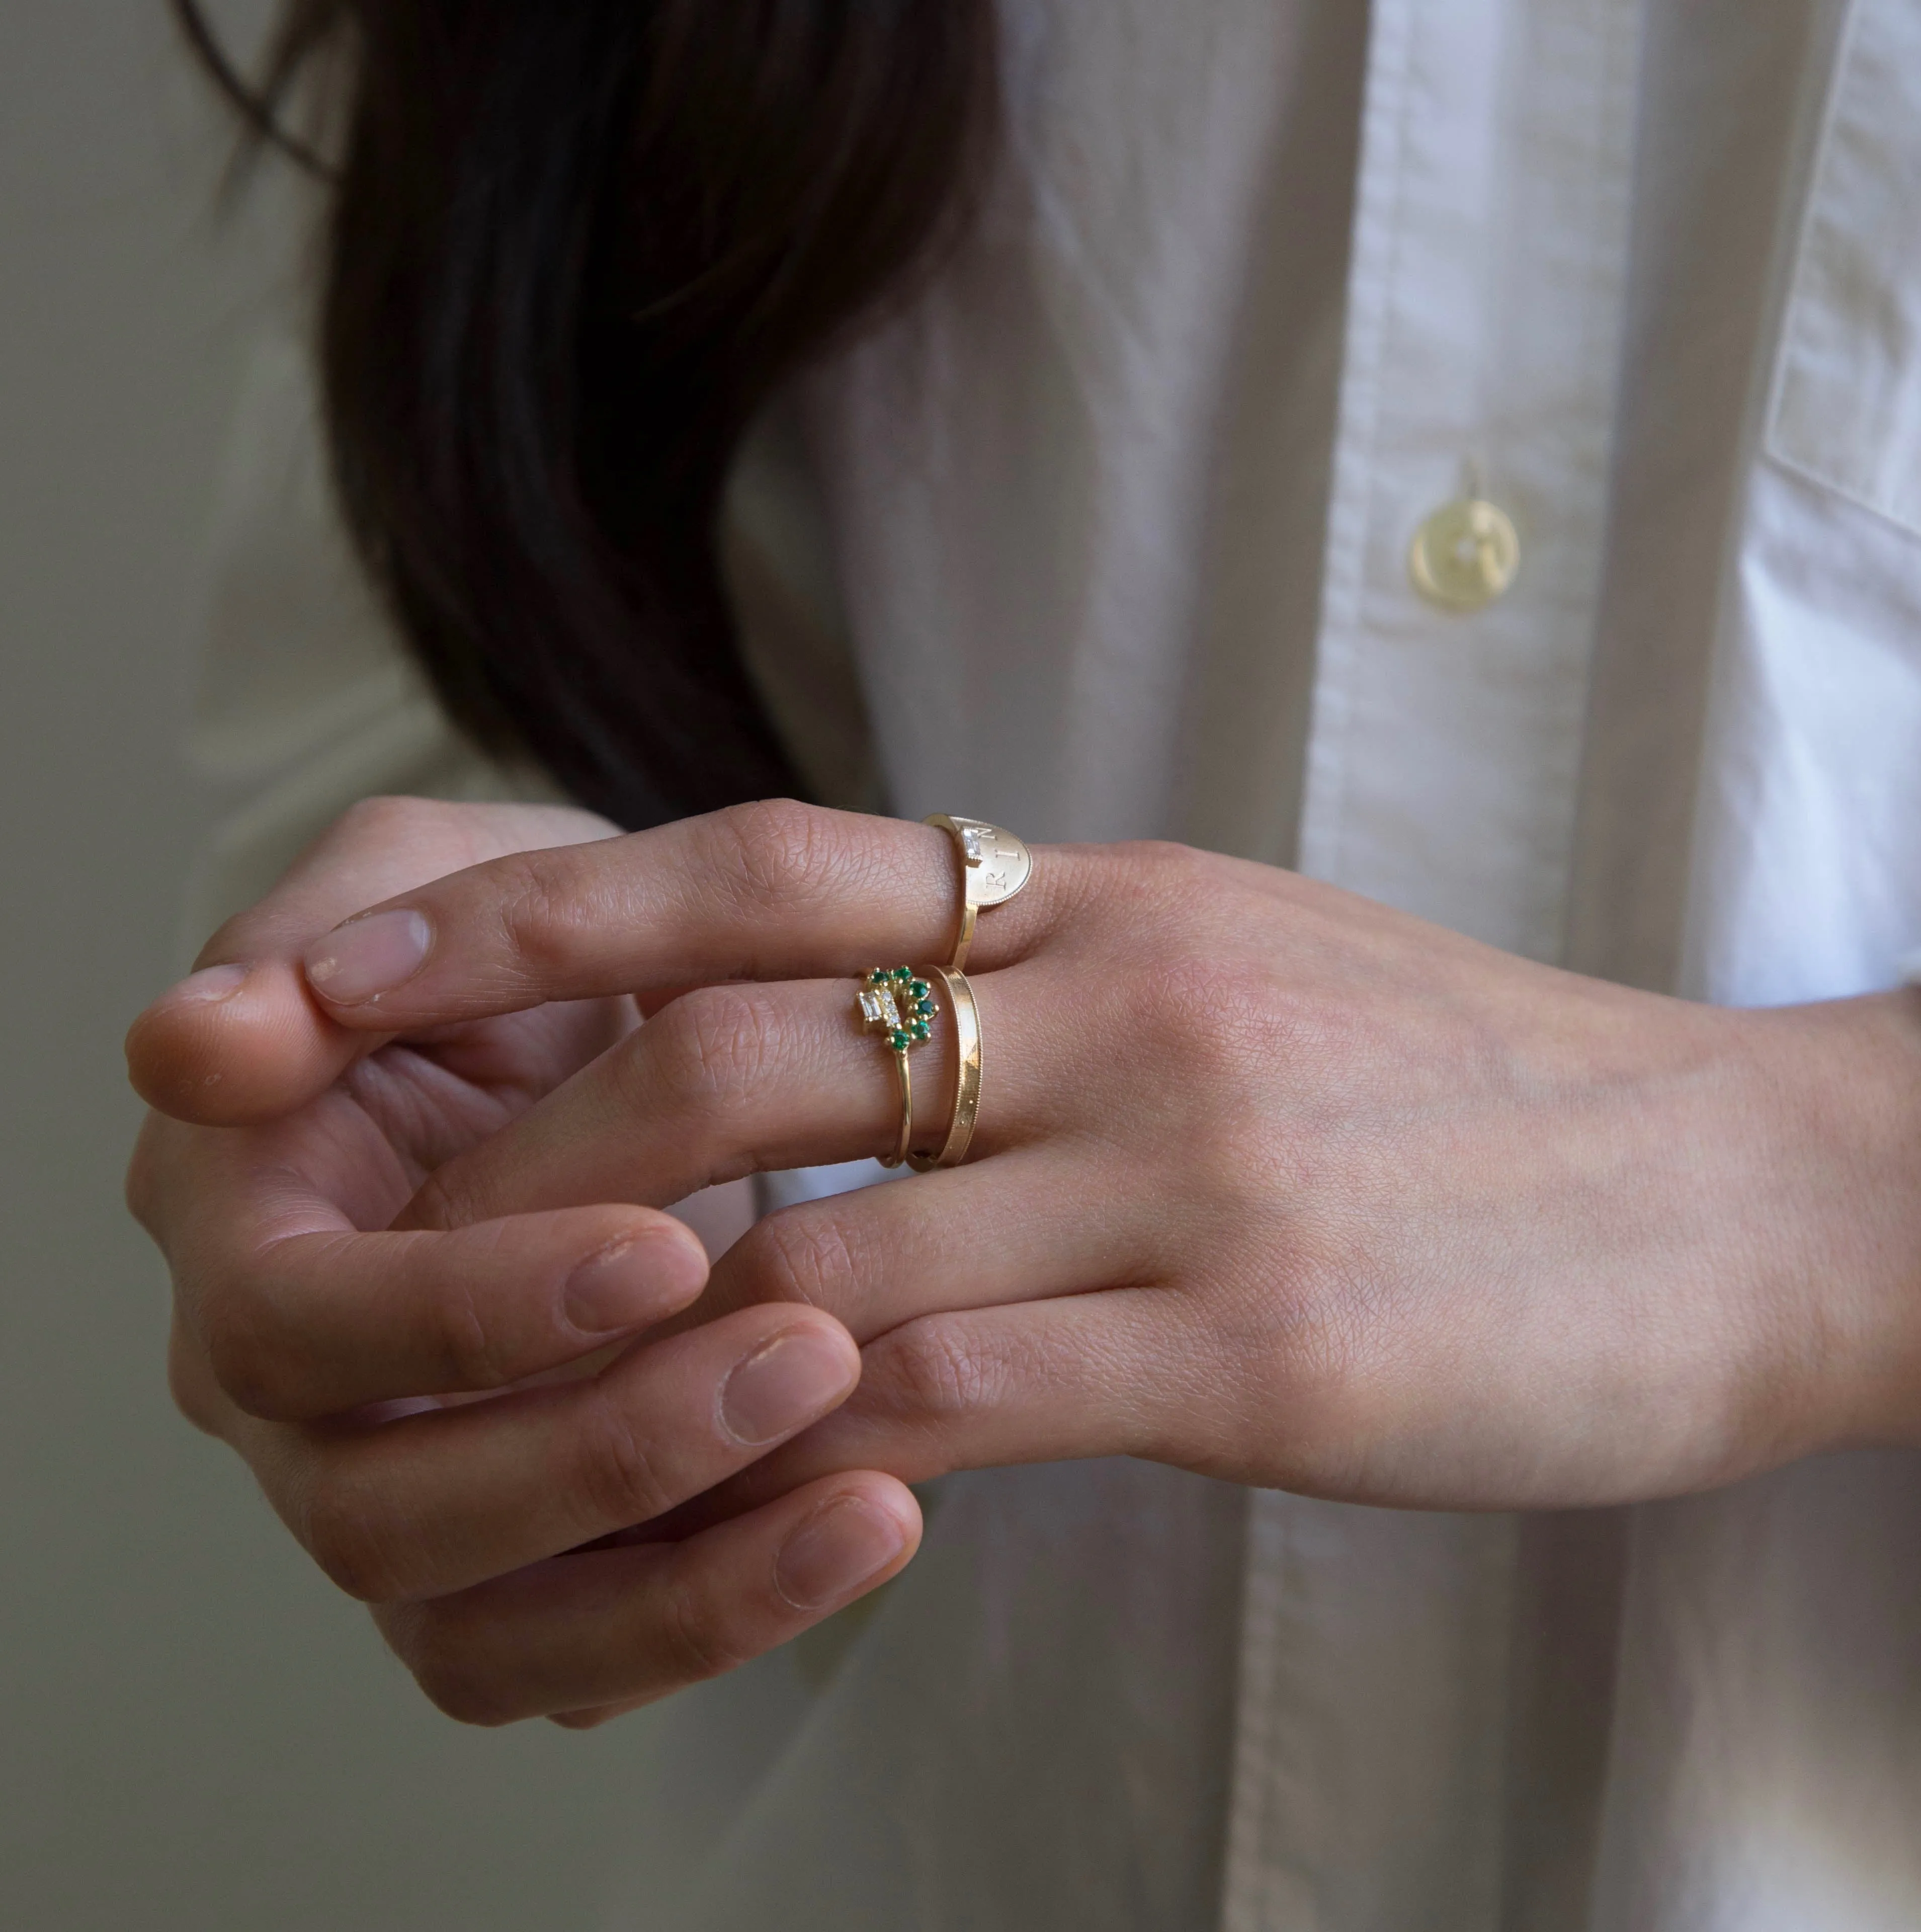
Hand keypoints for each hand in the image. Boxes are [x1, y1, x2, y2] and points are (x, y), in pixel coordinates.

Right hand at [126, 798, 920, 1727]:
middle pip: (382, 1518)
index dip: (465, 1311)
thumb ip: (327, 939)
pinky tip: (872, 1527)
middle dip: (601, 1451)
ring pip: (483, 1636)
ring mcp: (409, 1496)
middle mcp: (300, 1403)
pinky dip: (724, 1614)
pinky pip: (590, 1657)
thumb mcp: (436, 875)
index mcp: (245, 1232)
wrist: (619, 1028)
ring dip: (682, 1585)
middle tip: (810, 1356)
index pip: (299, 1327)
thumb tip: (185, 1048)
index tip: (662, 1243)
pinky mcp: (522, 1567)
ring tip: (878, 1501)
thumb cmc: (516, 948)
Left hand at [294, 799, 1920, 1528]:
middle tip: (368, 1222)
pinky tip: (720, 1488)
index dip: (535, 913)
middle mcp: (1125, 1002)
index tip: (353, 964)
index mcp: (1102, 899)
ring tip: (505, 1386)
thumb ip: (1034, 984)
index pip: (757, 867)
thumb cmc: (1466, 1090)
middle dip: (523, 1131)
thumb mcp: (1227, 970)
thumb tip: (842, 1017)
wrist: (1737, 1193)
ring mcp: (1192, 1176)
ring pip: (823, 1246)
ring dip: (637, 1323)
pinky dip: (806, 1448)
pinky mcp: (1263, 1353)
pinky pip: (959, 1398)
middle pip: (742, 1039)